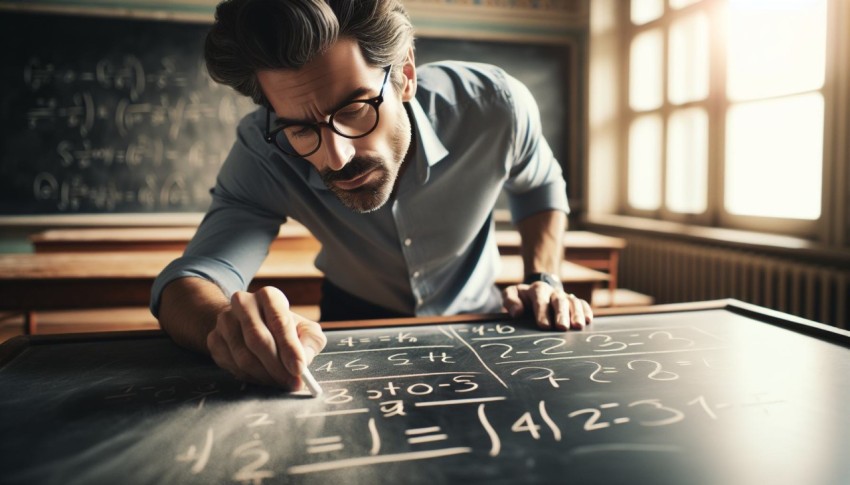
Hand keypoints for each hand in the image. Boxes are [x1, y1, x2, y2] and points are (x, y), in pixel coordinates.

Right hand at [205, 286, 326, 388]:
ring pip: (243, 357)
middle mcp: (243, 303)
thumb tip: (303, 359)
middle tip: (292, 384)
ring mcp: (225, 321)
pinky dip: (251, 378)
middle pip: (258, 339)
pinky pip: (232, 366)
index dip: (290, 347)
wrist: (246, 323)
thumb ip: (310, 341)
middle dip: (278, 367)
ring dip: (265, 376)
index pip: (279, 321)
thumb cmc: (282, 328)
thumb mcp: (304, 329)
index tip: (299, 369)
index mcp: (269, 296)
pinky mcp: (214, 339)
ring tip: (281, 383)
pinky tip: (264, 379)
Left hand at [502, 283, 592, 330]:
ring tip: (578, 326)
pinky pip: (582, 304)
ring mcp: (565, 296)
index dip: (543, 313)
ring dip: (576, 314)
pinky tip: (588, 320)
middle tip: (562, 328)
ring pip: (573, 302)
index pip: (540, 300)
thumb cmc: (523, 298)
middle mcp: (553, 292)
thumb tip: (516, 312)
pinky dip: (586, 311)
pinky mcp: (574, 302)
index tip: (544, 326)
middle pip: (559, 301)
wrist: (538, 290)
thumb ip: (510, 301)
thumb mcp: (512, 294)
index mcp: (537, 290)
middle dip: (561, 315)